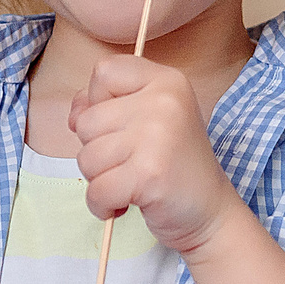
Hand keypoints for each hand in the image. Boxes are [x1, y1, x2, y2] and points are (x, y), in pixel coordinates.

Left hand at [69, 53, 243, 257]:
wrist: (211, 212)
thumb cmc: (173, 166)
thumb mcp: (147, 120)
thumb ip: (106, 104)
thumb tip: (74, 116)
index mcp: (166, 81)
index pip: (104, 72)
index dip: (98, 102)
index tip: (120, 126)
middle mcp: (164, 101)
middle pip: (87, 121)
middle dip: (98, 151)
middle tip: (132, 163)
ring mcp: (157, 136)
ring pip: (87, 157)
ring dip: (100, 180)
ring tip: (131, 182)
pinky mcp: (149, 174)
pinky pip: (96, 190)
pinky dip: (102, 206)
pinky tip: (124, 205)